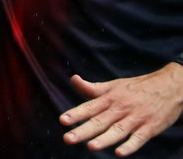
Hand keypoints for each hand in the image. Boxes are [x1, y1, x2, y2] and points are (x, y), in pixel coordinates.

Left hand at [61, 65, 182, 155]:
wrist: (169, 86)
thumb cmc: (136, 87)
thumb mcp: (113, 85)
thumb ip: (93, 88)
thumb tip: (74, 80)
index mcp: (109, 98)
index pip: (89, 107)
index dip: (76, 114)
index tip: (63, 121)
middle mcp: (120, 108)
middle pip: (99, 121)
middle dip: (83, 131)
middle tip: (68, 139)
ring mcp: (135, 119)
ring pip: (117, 131)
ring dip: (104, 139)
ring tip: (91, 146)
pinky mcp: (150, 128)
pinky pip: (139, 138)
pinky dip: (130, 146)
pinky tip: (120, 152)